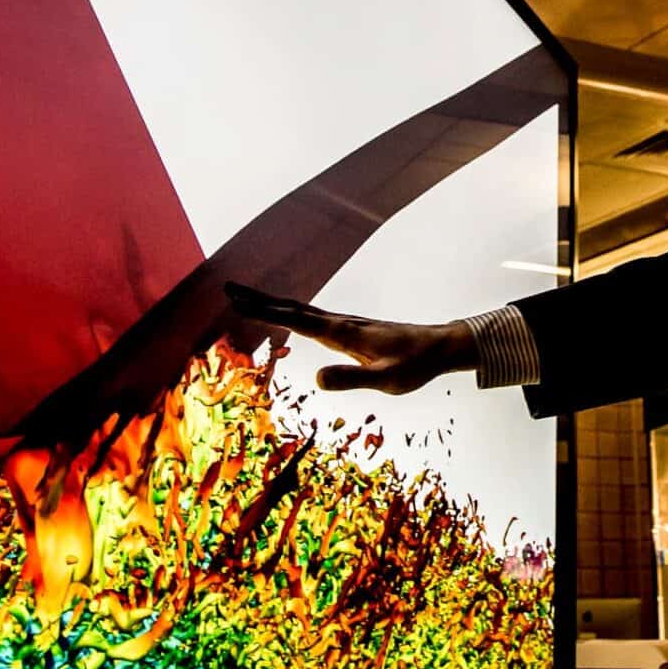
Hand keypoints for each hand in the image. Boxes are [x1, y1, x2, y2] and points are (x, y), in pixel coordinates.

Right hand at [223, 282, 478, 394]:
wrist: (440, 347)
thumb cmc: (415, 366)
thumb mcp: (385, 380)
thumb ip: (352, 380)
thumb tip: (316, 380)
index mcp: (343, 332)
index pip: (296, 319)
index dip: (265, 311)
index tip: (237, 301)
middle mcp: (340, 322)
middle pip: (293, 306)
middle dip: (259, 298)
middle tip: (227, 287)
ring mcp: (345, 323)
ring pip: (301, 308)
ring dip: (272, 301)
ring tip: (247, 297)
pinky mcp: (351, 329)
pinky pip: (312, 316)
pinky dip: (291, 310)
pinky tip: (288, 313)